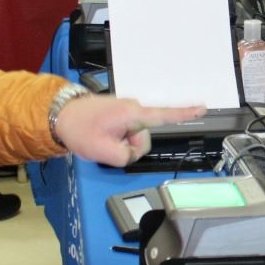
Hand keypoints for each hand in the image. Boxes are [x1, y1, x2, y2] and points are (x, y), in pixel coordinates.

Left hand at [53, 95, 206, 166]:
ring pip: (134, 137)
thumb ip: (125, 157)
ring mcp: (126, 109)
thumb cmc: (79, 129)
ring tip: (101, 137)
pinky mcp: (120, 112)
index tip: (203, 108)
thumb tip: (131, 153)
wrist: (60, 115)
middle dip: (128, 147)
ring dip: (120, 142)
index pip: (164, 115)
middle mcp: (132, 107)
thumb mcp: (102, 152)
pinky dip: (117, 137)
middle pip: (144, 138)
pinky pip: (126, 131)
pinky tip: (102, 135)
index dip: (186, 114)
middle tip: (106, 145)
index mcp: (131, 114)